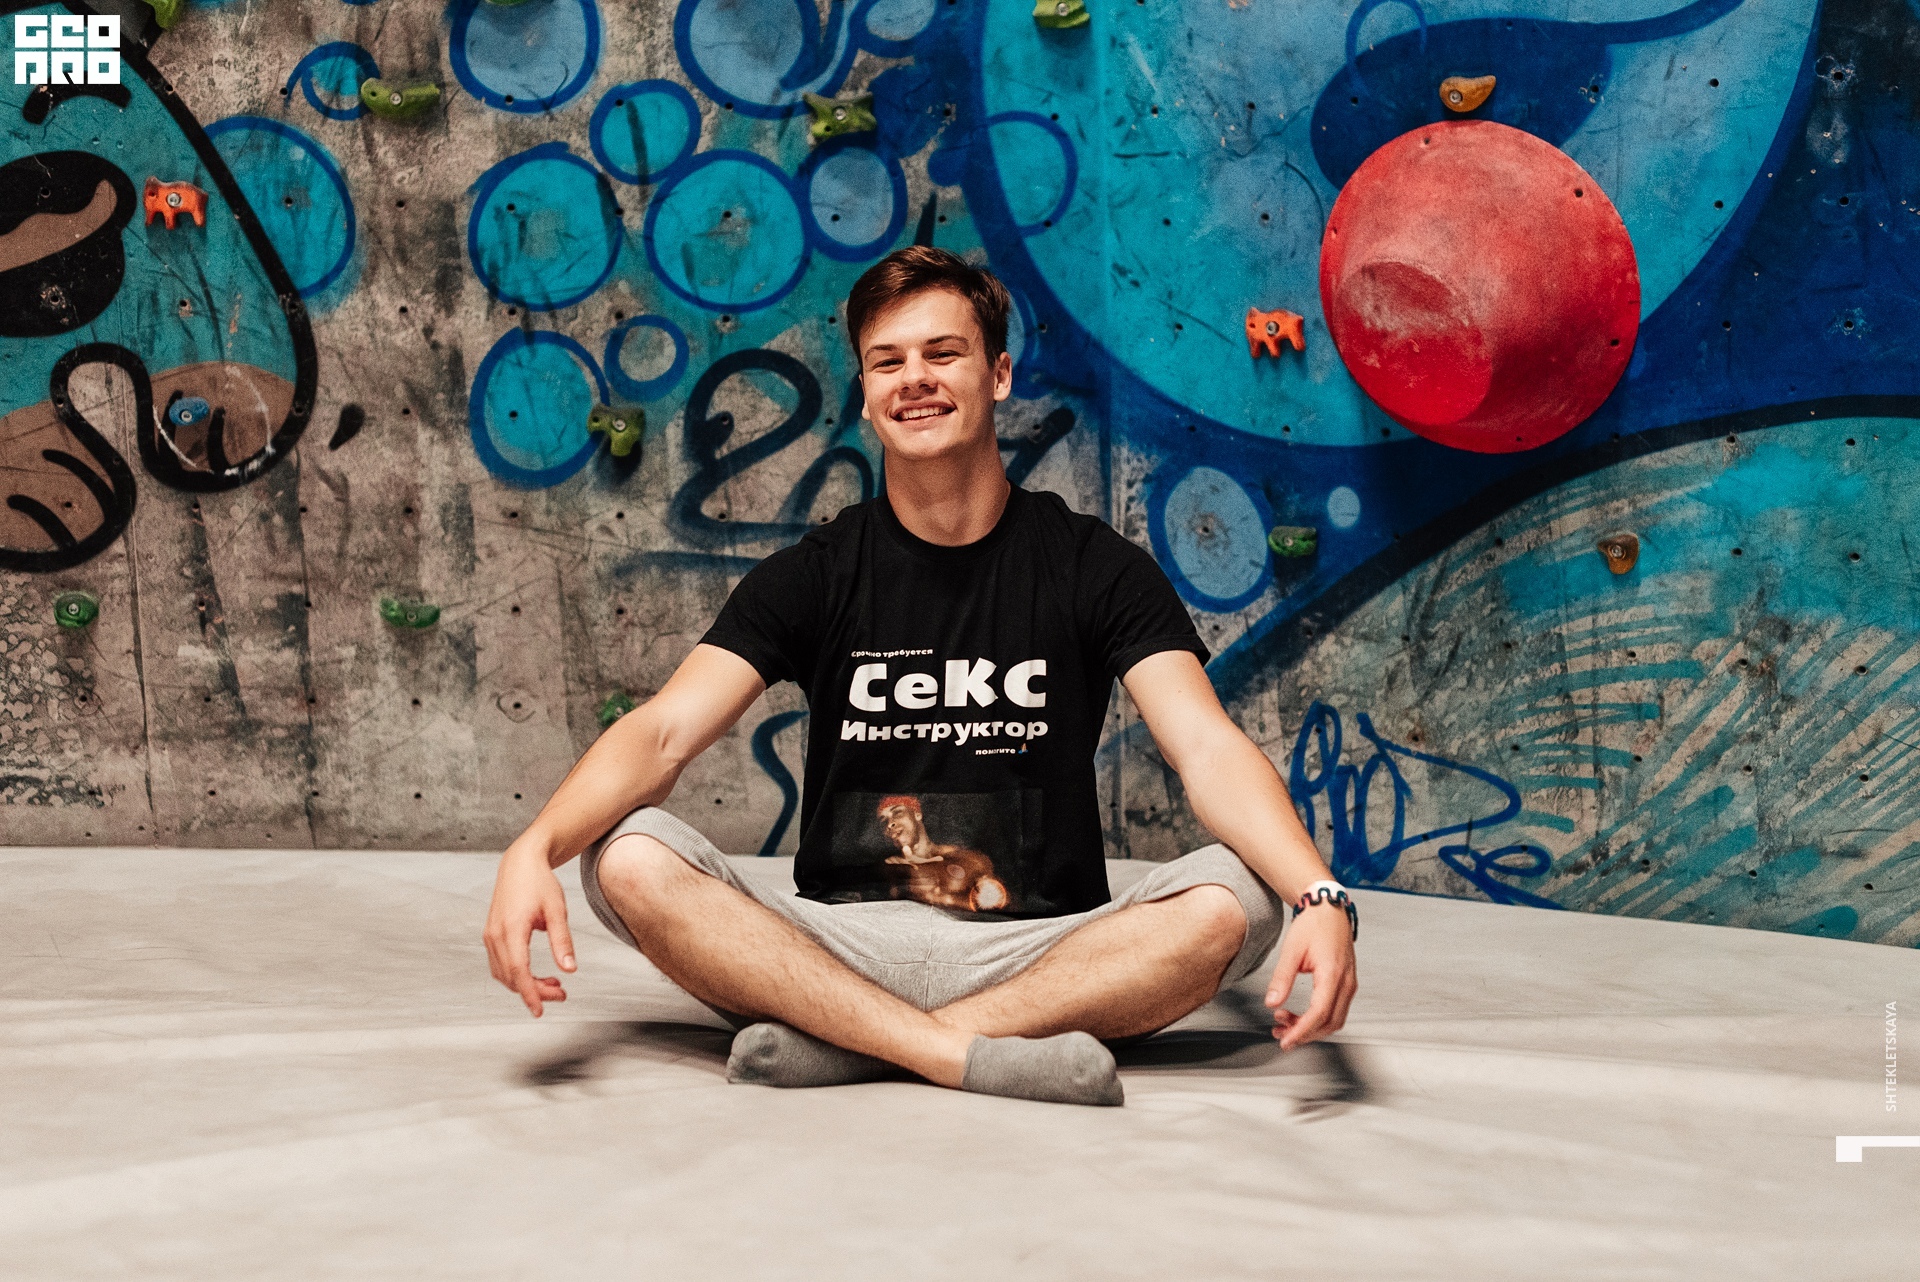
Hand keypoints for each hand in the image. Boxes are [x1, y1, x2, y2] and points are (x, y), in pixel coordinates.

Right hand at [483, 843, 575, 1016]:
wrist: (520, 862)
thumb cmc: (540, 883)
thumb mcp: (557, 910)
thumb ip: (562, 941)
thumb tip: (570, 969)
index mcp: (511, 929)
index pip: (518, 971)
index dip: (529, 993)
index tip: (540, 1011)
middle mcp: (495, 935)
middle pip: (511, 976)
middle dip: (535, 991)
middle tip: (562, 995)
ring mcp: (490, 935)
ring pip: (503, 973)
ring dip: (526, 984)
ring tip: (555, 984)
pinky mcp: (491, 935)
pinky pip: (500, 964)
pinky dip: (517, 974)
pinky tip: (537, 974)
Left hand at [1264, 902, 1356, 1049]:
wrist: (1329, 909)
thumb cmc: (1312, 925)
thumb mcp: (1291, 950)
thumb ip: (1282, 978)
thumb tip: (1271, 1003)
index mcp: (1333, 974)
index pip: (1320, 1013)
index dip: (1302, 1031)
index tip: (1285, 1040)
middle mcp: (1346, 982)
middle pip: (1329, 1022)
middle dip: (1305, 1034)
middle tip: (1280, 1034)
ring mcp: (1350, 984)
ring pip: (1334, 1020)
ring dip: (1311, 1028)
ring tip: (1284, 1023)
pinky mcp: (1347, 984)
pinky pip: (1336, 1010)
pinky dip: (1318, 1019)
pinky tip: (1298, 1016)